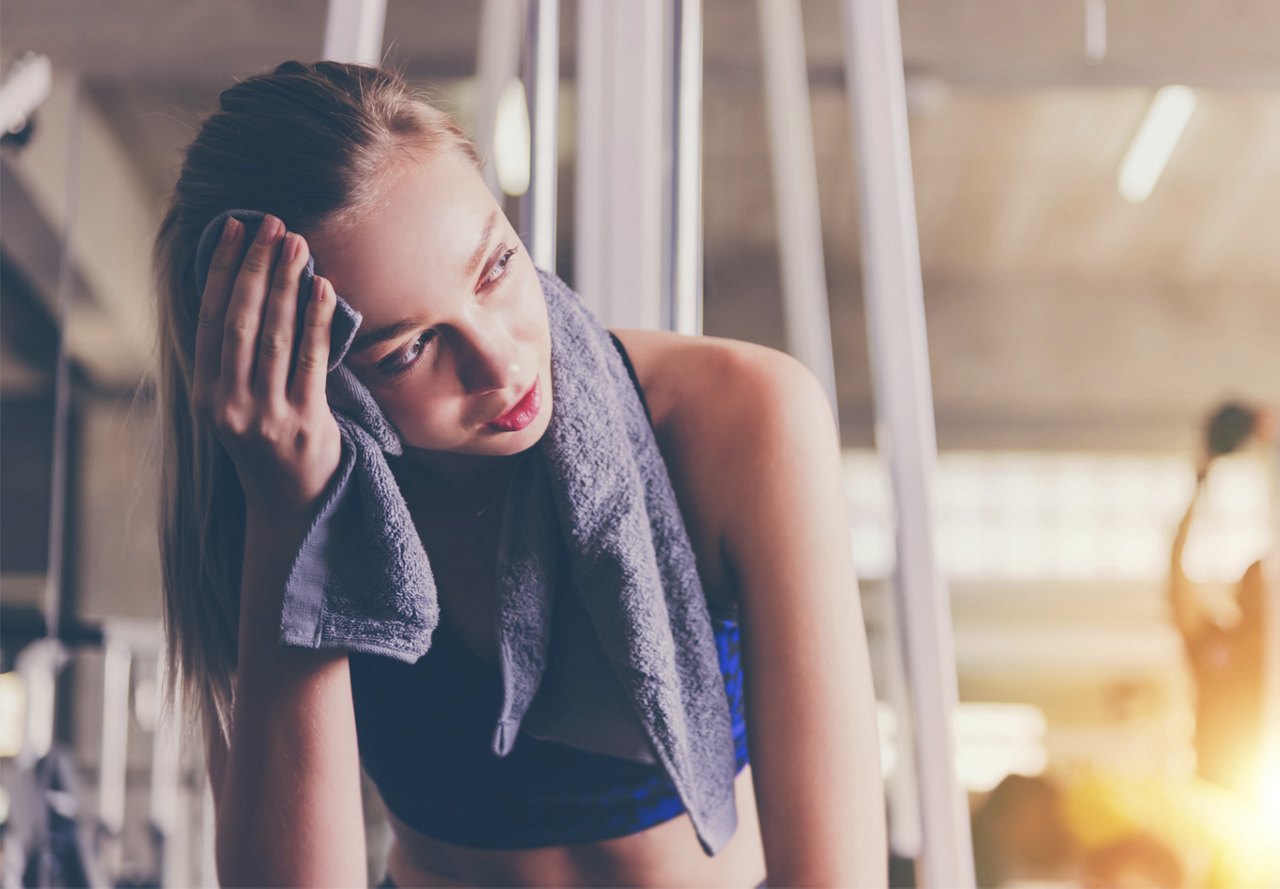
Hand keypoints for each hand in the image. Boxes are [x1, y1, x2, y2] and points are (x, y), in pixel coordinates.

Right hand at [191, 214, 341, 526]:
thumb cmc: (268, 442)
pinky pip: (311, 360)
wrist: (292, 504)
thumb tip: (246, 285)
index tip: (235, 229)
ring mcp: (265, 415)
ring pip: (275, 336)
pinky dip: (316, 320)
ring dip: (287, 284)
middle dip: (257, 267)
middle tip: (273, 225)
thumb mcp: (236, 404)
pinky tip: (322, 288)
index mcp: (206, 394)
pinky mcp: (303, 423)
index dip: (223, 271)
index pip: (211, 318)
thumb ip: (235, 358)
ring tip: (299, 245)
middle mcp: (228, 404)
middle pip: (241, 320)